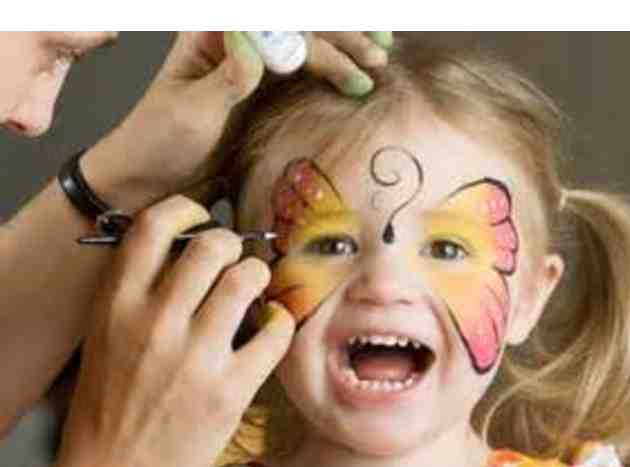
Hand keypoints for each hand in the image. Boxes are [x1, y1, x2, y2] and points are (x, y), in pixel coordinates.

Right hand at [54, 195, 294, 466]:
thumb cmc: (109, 403)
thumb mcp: (104, 335)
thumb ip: (136, 290)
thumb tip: (183, 249)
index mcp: (117, 304)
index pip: (153, 227)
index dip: (185, 210)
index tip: (200, 217)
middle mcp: (155, 322)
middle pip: (211, 246)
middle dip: (231, 243)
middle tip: (235, 256)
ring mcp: (195, 356)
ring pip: (245, 280)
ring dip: (258, 275)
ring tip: (256, 285)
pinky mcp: (230, 388)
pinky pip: (273, 333)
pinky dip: (281, 321)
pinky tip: (273, 324)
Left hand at [80, 31, 392, 211]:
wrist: (152, 182)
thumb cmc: (158, 144)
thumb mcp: (190, 111)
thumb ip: (229, 76)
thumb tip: (259, 40)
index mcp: (213, 36)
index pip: (274, 22)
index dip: (316, 34)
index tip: (350, 56)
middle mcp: (237, 45)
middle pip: (297, 27)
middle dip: (340, 37)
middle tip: (378, 53)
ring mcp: (253, 69)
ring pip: (306, 48)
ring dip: (343, 51)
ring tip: (379, 60)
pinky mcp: (263, 95)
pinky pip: (303, 77)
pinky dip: (331, 75)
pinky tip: (355, 77)